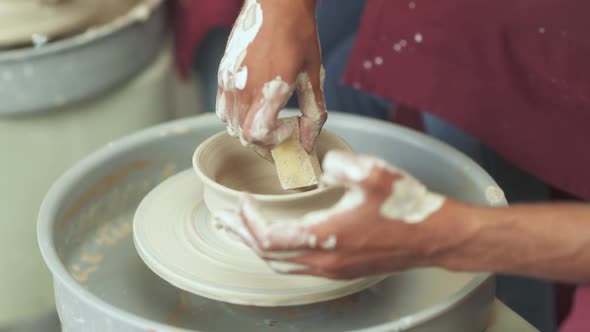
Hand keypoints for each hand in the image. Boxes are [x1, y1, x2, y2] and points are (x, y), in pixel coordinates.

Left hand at [214, 151, 450, 278]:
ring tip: (242, 234)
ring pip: (283, 266)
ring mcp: (333, 269)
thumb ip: (342, 167)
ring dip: (259, 248)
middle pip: (269, 257)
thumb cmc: (406, 207)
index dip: (248, 221)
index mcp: (326, 237)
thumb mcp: (375, 174)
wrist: (435, 236)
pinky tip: (280, 242)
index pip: (269, 238)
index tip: (240, 202)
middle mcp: (325, 260)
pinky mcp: (343, 269)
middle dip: (242, 238)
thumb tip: (322, 169)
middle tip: (223, 223)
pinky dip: (280, 254)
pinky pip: (300, 267)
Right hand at [216, 0, 325, 151]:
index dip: (272, 142)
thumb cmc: (299, 34)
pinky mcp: (222, 72)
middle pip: (242, 135)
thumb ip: (313, 112)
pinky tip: (253, 103)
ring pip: (230, 123)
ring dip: (247, 128)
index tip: (287, 130)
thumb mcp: (314, 74)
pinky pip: (222, 107)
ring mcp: (229, 80)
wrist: (278, 3)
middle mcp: (244, 87)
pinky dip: (235, 114)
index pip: (256, 135)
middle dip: (263, 140)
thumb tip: (309, 142)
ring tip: (266, 116)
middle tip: (279, 130)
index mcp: (269, 88)